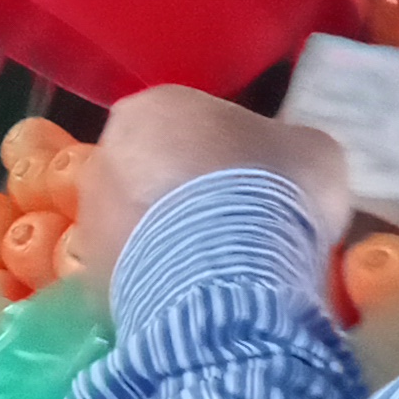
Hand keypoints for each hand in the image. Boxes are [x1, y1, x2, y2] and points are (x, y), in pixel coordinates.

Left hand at [76, 87, 350, 285]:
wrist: (231, 269)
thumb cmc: (272, 188)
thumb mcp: (307, 149)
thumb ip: (280, 147)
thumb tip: (277, 163)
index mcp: (153, 107)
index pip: (184, 123)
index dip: (219, 152)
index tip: (247, 178)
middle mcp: (105, 155)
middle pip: (148, 171)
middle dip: (179, 194)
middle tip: (227, 222)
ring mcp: (91, 216)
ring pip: (132, 222)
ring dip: (163, 237)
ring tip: (211, 264)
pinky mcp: (91, 272)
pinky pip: (127, 270)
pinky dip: (154, 277)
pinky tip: (191, 291)